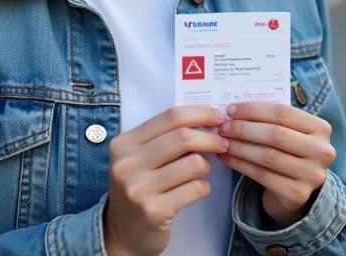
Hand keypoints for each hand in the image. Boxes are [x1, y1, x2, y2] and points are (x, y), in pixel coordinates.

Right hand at [104, 106, 229, 255]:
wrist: (123, 233)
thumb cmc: (139, 188)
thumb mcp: (139, 158)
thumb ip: (164, 138)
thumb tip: (207, 120)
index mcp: (124, 144)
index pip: (170, 117)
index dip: (200, 113)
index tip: (217, 117)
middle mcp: (127, 164)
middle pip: (182, 137)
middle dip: (211, 138)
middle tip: (222, 143)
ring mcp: (139, 189)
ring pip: (193, 163)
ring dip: (207, 165)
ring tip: (202, 170)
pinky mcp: (154, 211)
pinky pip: (195, 189)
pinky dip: (204, 187)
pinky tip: (197, 189)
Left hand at [215, 102, 335, 228]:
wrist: (295, 191)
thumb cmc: (287, 153)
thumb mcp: (287, 133)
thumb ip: (270, 119)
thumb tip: (233, 109)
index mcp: (321, 128)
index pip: (283, 112)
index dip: (254, 109)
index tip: (231, 110)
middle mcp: (322, 151)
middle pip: (276, 134)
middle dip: (244, 129)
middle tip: (223, 127)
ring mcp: (312, 174)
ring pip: (267, 156)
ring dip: (239, 147)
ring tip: (221, 142)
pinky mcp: (297, 194)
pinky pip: (262, 175)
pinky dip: (240, 164)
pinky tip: (226, 158)